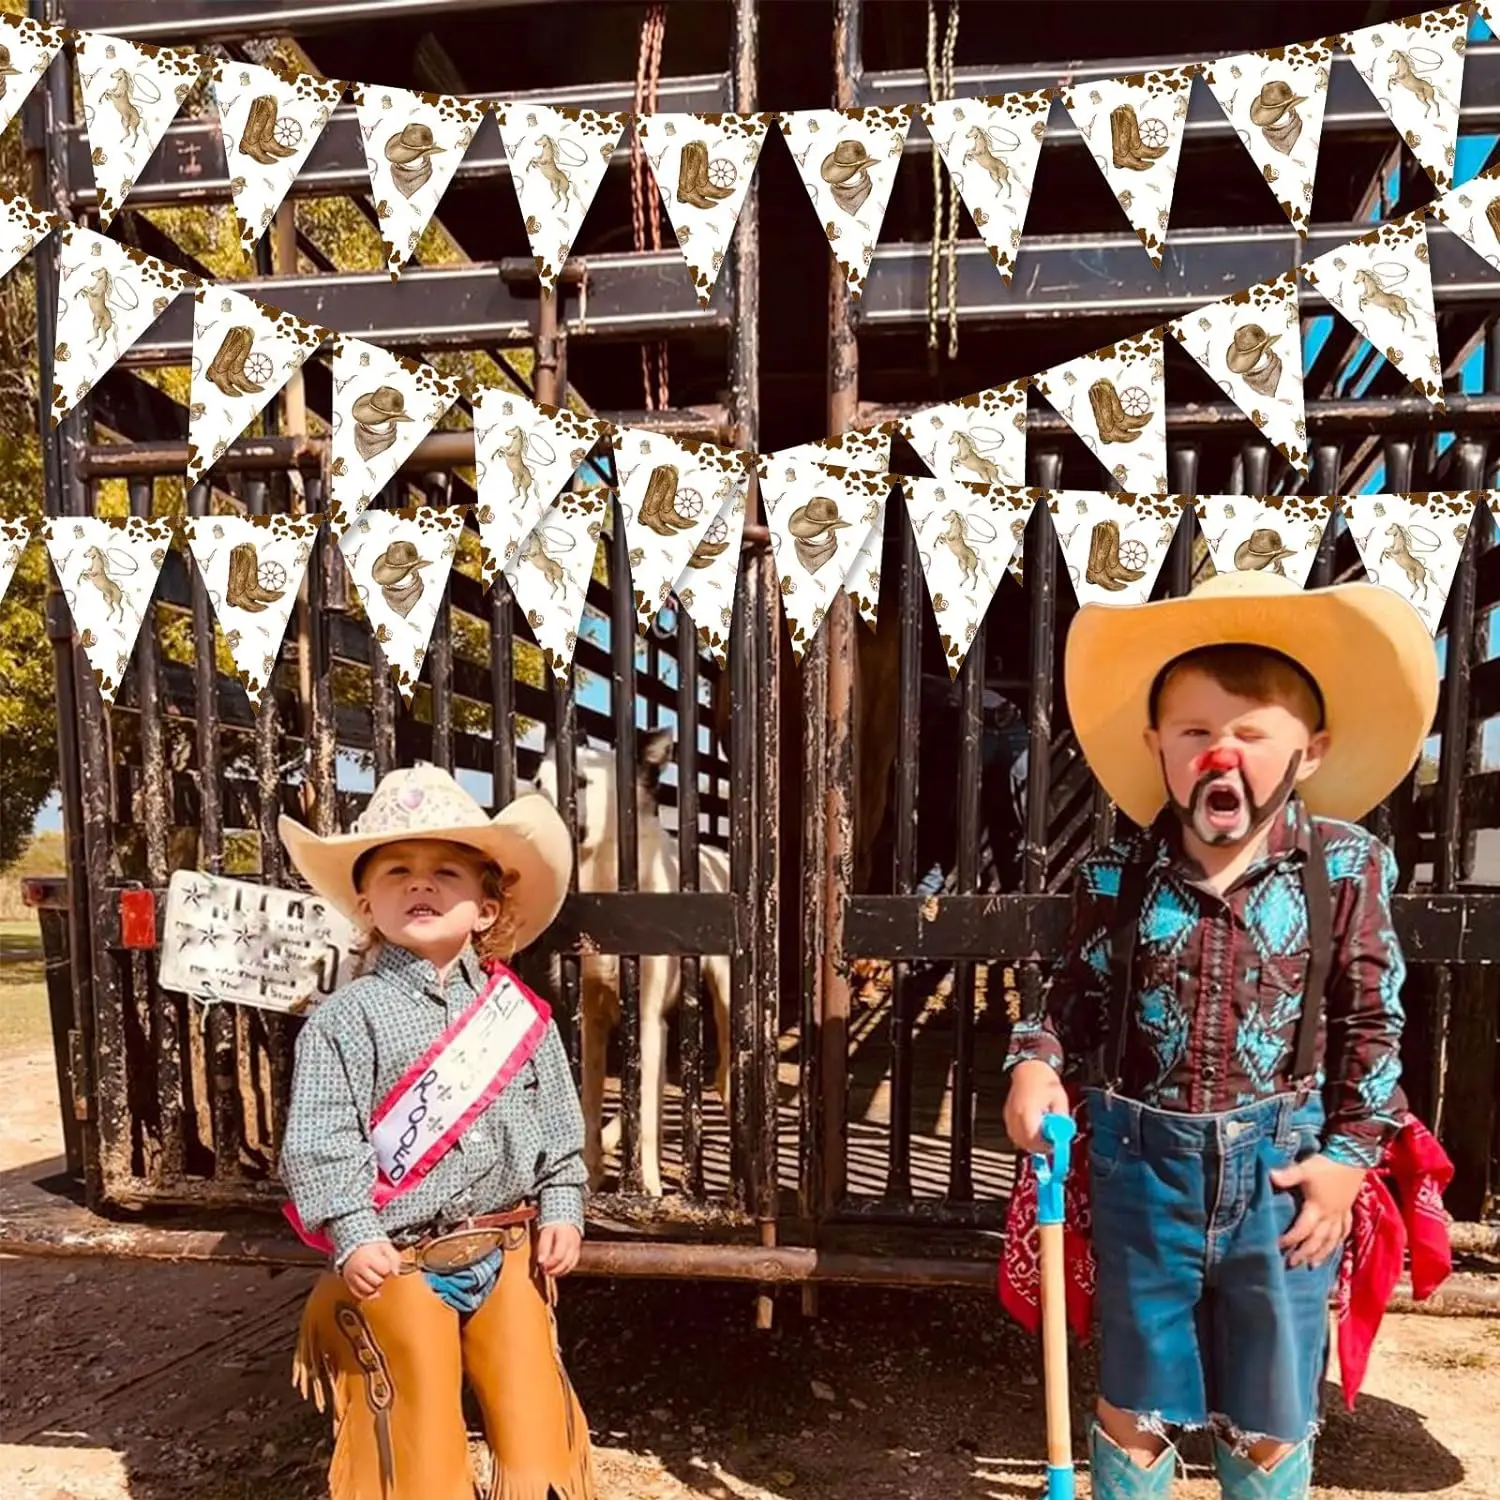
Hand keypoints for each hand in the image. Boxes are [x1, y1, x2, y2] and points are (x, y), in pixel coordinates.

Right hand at [341, 1239, 402, 1298]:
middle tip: (382, 1273)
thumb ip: (394, 1258)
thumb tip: (396, 1274)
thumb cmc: (372, 1248)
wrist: (355, 1248)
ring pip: (368, 1290)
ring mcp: (352, 1277)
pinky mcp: (349, 1284)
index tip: (387, 1266)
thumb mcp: (385, 1247)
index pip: (384, 1270)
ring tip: (377, 1279)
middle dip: (383, 1279)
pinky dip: (368, 1294)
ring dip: (376, 1288)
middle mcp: (358, 1268)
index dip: (388, 1269)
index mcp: (368, 1257)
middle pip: (377, 1282)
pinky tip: (373, 1289)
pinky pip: (359, 1295)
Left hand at [535, 1222, 582, 1277]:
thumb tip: (541, 1261)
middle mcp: (573, 1240)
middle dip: (553, 1268)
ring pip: (570, 1264)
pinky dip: (564, 1269)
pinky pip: (573, 1263)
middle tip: (544, 1270)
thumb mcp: (545, 1232)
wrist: (564, 1219)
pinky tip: (556, 1271)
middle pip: (565, 1260)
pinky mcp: (577, 1250)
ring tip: (549, 1271)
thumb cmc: (553, 1226)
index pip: (558, 1254)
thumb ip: (543, 1246)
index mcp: (564, 1234)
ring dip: (558, 1270)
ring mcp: (577, 1246)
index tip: (541, 1264)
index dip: (549, 1262)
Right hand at [1003, 1060, 1070, 1153]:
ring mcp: (1009, 1116)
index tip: (1055, 1143)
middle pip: (1025, 1143)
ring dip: (1031, 1143)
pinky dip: (1024, 1137)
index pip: (1033, 1139)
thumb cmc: (1044, 1081)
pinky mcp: (1007, 1115)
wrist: (1029, 1069)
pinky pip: (1014, 1133)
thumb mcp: (1060, 1099)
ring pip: (1018, 1140)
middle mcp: (1015, 1116)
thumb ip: (1061, 1119)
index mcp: (1028, 1111)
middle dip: (1039, 1147)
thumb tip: (1063, 1135)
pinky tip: (1034, 1131)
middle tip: (1051, 1142)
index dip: (1045, 1145)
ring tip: (1043, 1135)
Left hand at [1271, 1154, 1365, 1268]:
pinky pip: (1344, 1231)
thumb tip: (1269, 1176)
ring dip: (1322, 1254)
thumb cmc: (1327, 1165)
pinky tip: (1335, 1247)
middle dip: (1304, 1253)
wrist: (1353, 1158)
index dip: (1291, 1239)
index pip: (1302, 1229)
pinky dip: (1338, 1241)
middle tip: (1292, 1265)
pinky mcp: (1348, 1210)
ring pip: (1332, 1240)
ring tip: (1313, 1265)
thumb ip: (1287, 1175)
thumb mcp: (1304, 1169)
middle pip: (1317, 1240)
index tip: (1279, 1247)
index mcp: (1317, 1208)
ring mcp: (1340, 1214)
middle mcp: (1330, 1216)